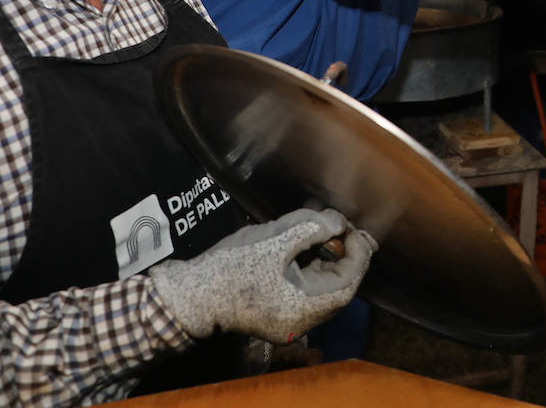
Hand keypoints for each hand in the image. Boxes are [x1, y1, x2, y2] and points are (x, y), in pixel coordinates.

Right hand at [149, 208, 374, 343]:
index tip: (354, 228)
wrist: (188, 295)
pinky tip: (303, 247)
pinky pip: (304, 291)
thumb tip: (339, 223)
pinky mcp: (275, 314)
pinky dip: (309, 268)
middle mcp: (300, 323)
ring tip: (322, 233)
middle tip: (342, 228)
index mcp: (304, 309)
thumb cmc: (230, 267)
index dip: (357, 254)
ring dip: (326, 260)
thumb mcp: (275, 239)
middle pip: (337, 288)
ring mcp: (287, 322)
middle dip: (343, 255)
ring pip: (321, 289)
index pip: (347, 283)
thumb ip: (312, 228)